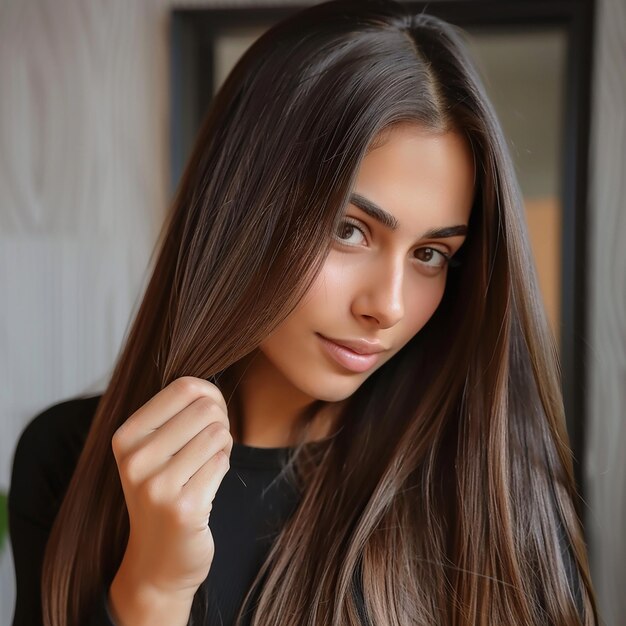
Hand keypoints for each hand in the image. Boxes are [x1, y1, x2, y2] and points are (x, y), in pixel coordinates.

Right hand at [108, 376, 231, 624]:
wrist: (159, 561)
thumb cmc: (166, 492)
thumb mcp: (156, 449)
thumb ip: (179, 412)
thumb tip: (209, 389)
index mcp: (125, 437)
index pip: (184, 388)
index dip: (208, 396)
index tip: (207, 417)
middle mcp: (135, 460)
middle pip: (205, 408)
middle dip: (219, 423)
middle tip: (208, 447)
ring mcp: (156, 486)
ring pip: (218, 434)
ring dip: (222, 447)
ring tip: (204, 467)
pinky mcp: (183, 508)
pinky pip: (222, 462)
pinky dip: (222, 469)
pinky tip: (206, 487)